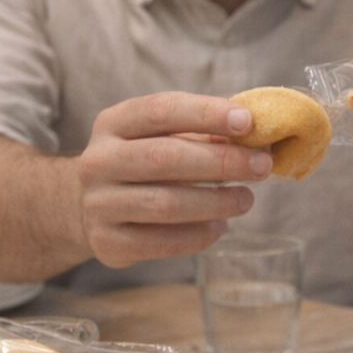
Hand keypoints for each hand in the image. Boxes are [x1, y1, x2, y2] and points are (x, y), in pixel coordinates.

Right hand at [76, 91, 272, 265]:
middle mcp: (98, 160)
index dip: (206, 113)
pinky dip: (196, 236)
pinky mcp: (106, 242)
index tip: (248, 122)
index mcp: (113, 123)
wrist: (90, 207)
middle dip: (221, 161)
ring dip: (215, 202)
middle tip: (261, 166)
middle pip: (165, 157)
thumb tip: (254, 136)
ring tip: (246, 200)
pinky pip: (159, 243)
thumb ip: (202, 133)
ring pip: (164, 204)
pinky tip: (220, 227)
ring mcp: (98, 203)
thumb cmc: (142, 165)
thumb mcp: (161, 138)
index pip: (161, 110)